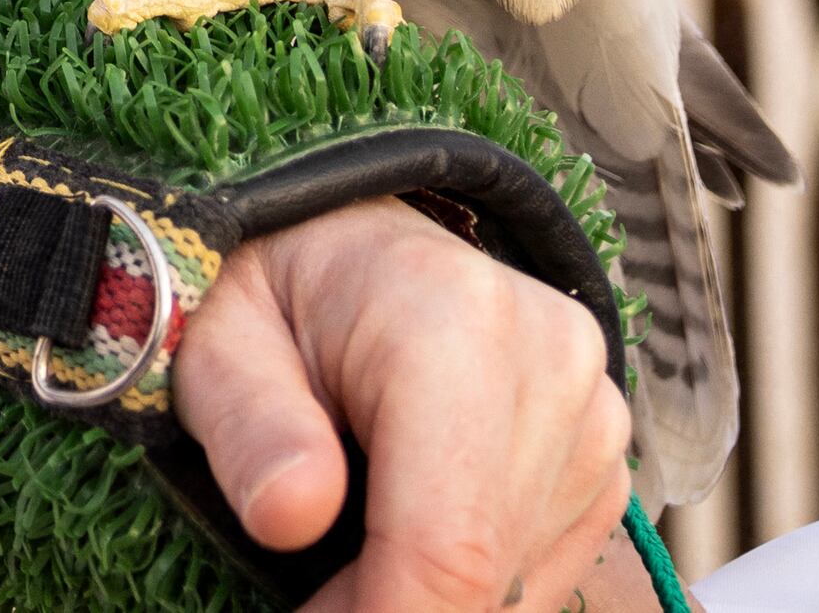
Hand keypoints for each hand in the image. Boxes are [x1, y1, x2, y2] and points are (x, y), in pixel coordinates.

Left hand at [178, 200, 633, 612]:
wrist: (349, 244)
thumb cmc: (271, 289)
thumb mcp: (216, 339)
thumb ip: (248, 424)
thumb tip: (290, 517)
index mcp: (452, 321)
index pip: (448, 539)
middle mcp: (550, 361)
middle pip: (488, 572)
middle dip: (391, 609)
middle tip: (311, 600)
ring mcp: (592, 412)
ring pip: (518, 583)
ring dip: (428, 596)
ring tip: (344, 553)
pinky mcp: (602, 457)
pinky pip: (543, 568)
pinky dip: (471, 584)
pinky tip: (403, 539)